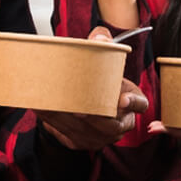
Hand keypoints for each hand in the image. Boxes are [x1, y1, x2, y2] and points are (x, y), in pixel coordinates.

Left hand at [36, 28, 148, 150]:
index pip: (140, 105)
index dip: (133, 103)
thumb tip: (99, 37)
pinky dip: (52, 121)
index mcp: (132, 104)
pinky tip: (40, 107)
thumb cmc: (100, 80)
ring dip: (66, 118)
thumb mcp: (106, 61)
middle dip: (93, 116)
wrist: (86, 101)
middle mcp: (119, 125)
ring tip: (48, 103)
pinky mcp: (79, 142)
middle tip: (78, 109)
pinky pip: (65, 134)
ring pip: (83, 131)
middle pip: (109, 125)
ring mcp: (100, 138)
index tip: (123, 98)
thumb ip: (104, 46)